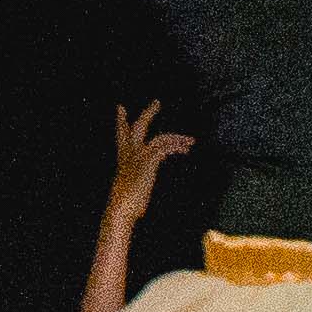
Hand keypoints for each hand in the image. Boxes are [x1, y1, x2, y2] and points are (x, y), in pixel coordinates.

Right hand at [101, 96, 182, 214]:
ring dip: (177, 138)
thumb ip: (136, 188)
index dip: (122, 121)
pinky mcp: (148, 162)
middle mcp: (129, 154)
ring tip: (190, 141)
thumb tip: (140, 205)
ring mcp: (138, 156)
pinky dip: (176, 148)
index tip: (121, 108)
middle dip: (149, 113)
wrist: (120, 209)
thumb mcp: (131, 192)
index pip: (122, 134)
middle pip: (139, 126)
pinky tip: (185, 151)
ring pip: (160, 138)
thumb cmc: (125, 206)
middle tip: (157, 102)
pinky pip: (165, 149)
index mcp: (124, 159)